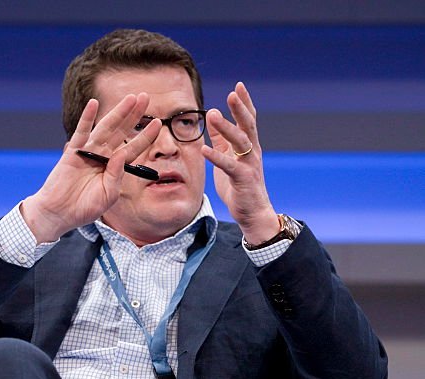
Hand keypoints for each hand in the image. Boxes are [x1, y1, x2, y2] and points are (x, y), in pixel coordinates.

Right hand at [21, 94, 161, 242]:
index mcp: (114, 168)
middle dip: (134, 115)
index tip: (158, 123)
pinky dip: (86, 118)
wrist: (60, 214)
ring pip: (105, 128)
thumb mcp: (107, 196)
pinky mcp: (73, 151)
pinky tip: (94, 104)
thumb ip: (116, 176)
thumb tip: (121, 153)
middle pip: (121, 132)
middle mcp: (103, 156)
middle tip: (146, 97)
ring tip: (131, 98)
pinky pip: (81, 132)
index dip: (145, 136)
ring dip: (118, 112)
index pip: (133, 148)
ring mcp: (88, 151)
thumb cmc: (84, 208)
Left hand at [202, 82, 279, 244]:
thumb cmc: (240, 187)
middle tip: (232, 93)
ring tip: (212, 113)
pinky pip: (228, 166)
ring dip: (226, 127)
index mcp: (250, 146)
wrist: (253, 213)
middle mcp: (253, 152)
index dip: (244, 103)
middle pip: (248, 126)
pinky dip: (216, 157)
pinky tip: (204, 149)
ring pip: (239, 142)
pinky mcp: (242, 179)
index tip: (238, 86)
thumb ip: (222, 141)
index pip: (249, 120)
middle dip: (240, 109)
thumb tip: (214, 121)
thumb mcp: (228, 160)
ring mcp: (249, 165)